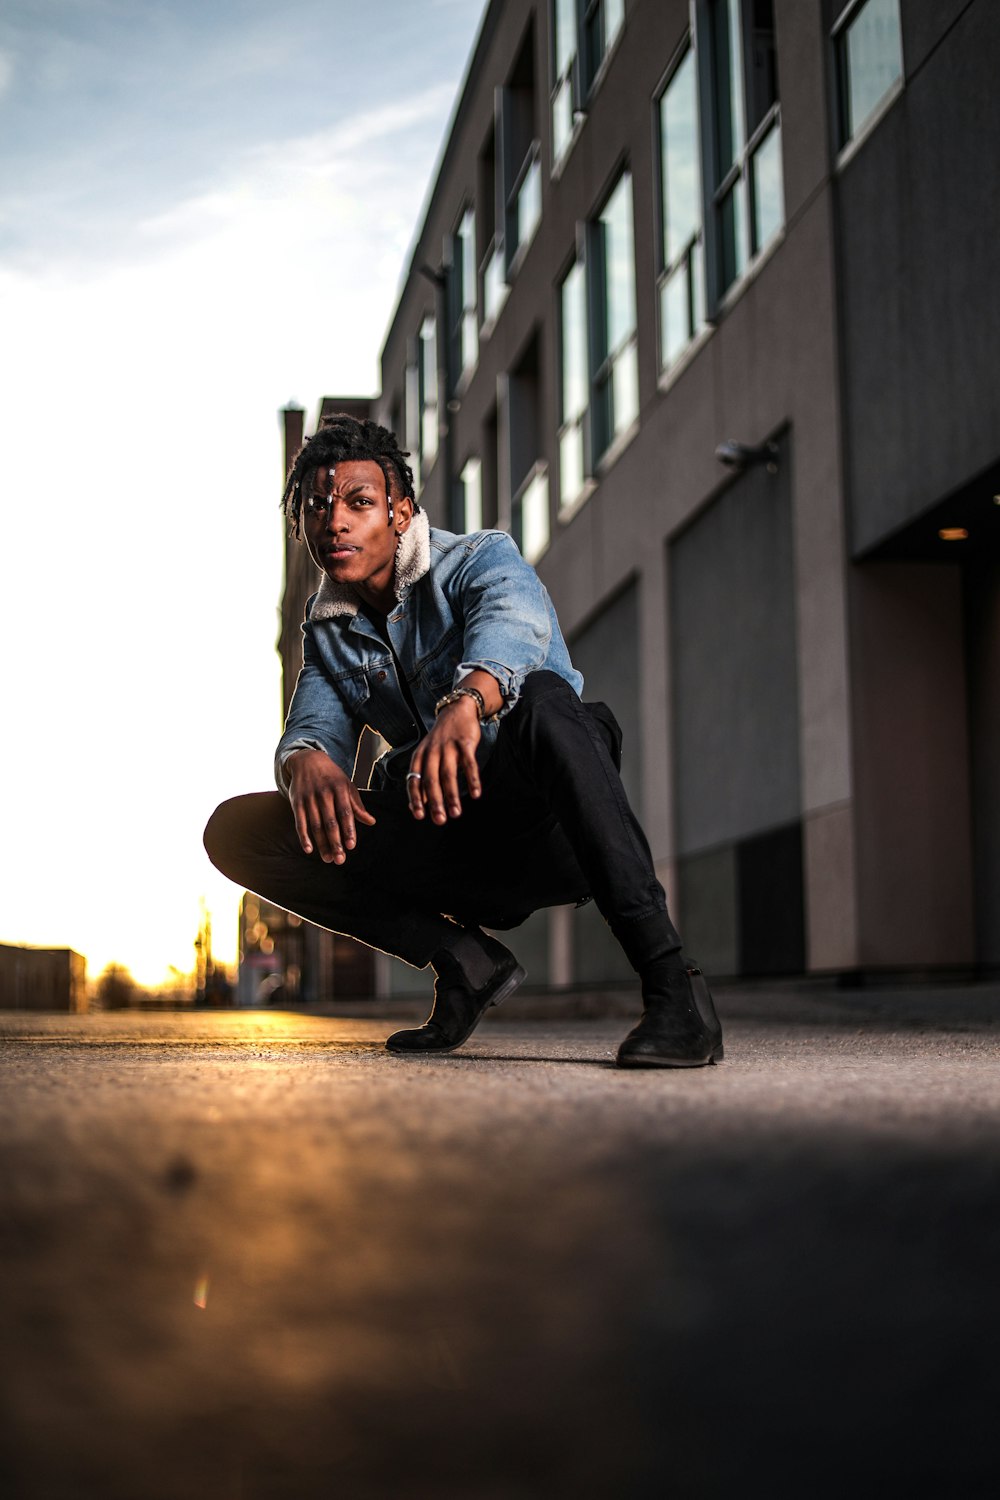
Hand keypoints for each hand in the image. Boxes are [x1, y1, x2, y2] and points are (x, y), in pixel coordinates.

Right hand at [286, 749, 375, 862]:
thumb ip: (357, 805)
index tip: (351, 846)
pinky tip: (309, 849)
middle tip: (340, 860)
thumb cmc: (332, 777)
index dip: (348, 830)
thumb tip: (371, 822)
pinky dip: (303, 837)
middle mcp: (323, 794)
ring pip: (315, 825)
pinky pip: (299, 822)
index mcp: (339, 789)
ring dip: (321, 844)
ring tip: (328, 859)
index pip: (345, 813)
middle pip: (330, 822)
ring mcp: (309, 798)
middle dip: (335, 842)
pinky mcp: (296, 802)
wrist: (308, 761)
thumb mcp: (347, 786)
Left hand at [408, 697, 481, 823]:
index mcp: (420, 756)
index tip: (419, 815)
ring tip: (456, 813)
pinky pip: (469, 764)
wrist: (456, 711)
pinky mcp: (465, 743)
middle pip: (431, 779)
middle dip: (435, 802)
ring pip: (449, 774)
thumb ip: (423, 780)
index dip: (416, 798)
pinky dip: (472, 779)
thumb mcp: (427, 757)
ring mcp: (448, 746)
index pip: (414, 780)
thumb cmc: (440, 741)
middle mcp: (432, 752)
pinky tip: (475, 794)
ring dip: (452, 795)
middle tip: (439, 820)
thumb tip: (417, 806)